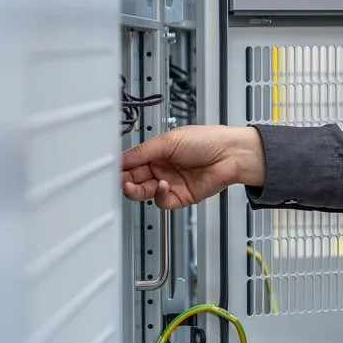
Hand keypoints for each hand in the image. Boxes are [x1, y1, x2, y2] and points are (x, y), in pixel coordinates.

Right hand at [121, 125, 262, 208]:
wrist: (232, 154)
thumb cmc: (208, 140)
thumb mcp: (169, 141)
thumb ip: (143, 151)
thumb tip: (121, 157)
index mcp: (158, 152)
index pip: (132, 162)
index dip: (121, 167)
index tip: (110, 169)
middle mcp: (162, 168)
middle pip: (135, 179)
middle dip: (124, 180)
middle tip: (118, 180)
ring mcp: (171, 183)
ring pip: (144, 192)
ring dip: (135, 190)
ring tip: (132, 186)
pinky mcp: (181, 197)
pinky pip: (161, 201)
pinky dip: (158, 195)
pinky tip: (161, 185)